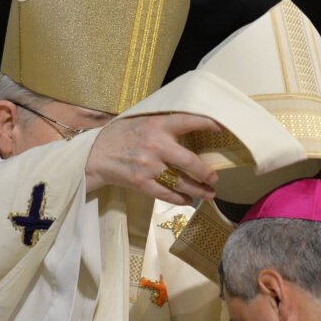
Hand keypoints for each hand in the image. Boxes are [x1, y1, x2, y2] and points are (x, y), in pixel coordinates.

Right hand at [85, 113, 221, 204]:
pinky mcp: (141, 183)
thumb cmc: (121, 135)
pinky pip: (166, 194)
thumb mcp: (142, 120)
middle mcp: (155, 145)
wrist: (94, 154)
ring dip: (198, 190)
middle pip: (190, 161)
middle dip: (206, 173)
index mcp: (157, 124)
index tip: (225, 128)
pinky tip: (187, 200)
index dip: (209, 124)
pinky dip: (179, 199)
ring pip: (180, 182)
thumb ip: (164, 122)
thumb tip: (192, 121)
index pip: (189, 121)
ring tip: (209, 194)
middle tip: (215, 178)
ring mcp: (148, 166)